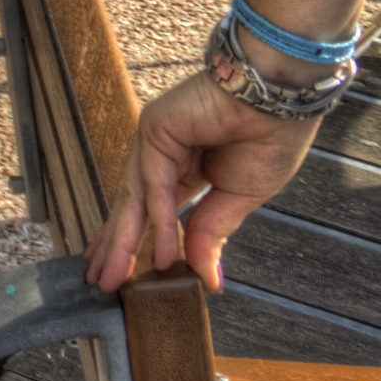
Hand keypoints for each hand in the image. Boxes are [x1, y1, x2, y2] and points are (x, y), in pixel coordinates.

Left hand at [89, 71, 322, 293]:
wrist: (281, 99)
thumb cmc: (270, 137)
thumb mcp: (240, 198)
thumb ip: (211, 233)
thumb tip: (205, 279)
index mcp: (188, 168)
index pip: (153, 210)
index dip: (138, 241)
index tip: (125, 272)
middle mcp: (165, 155)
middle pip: (133, 207)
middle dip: (117, 247)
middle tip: (100, 282)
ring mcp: (155, 140)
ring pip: (134, 199)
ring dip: (123, 242)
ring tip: (111, 278)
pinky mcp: (154, 129)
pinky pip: (157, 185)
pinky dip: (159, 222)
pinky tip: (163, 255)